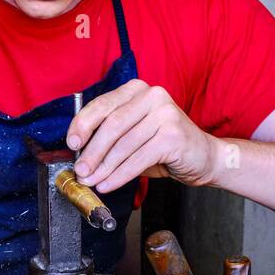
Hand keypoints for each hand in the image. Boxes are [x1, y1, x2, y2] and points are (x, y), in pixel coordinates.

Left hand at [66, 81, 221, 191]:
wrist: (203, 157)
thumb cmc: (163, 146)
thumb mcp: (133, 134)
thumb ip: (109, 135)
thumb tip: (79, 153)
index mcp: (136, 90)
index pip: (102, 105)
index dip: (82, 125)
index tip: (72, 144)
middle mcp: (152, 96)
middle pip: (111, 125)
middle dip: (92, 152)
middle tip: (80, 171)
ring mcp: (164, 114)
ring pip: (123, 145)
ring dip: (103, 168)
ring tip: (92, 181)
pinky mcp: (172, 135)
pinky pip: (137, 159)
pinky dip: (119, 175)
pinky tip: (108, 184)